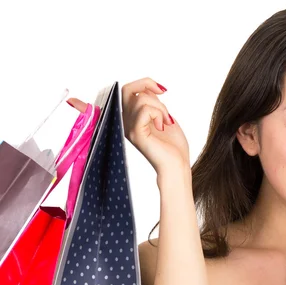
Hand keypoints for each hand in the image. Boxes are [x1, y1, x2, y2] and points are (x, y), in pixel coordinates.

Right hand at [67, 77, 189, 174]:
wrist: (178, 164)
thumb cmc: (173, 145)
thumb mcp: (162, 117)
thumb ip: (150, 102)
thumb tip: (146, 90)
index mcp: (129, 119)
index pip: (103, 110)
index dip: (83, 106)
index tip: (70, 102)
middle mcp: (124, 122)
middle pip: (127, 89)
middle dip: (146, 83)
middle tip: (162, 91)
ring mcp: (127, 127)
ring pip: (141, 98)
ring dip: (160, 106)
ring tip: (166, 121)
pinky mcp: (134, 132)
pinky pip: (145, 109)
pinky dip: (159, 113)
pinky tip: (163, 126)